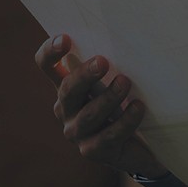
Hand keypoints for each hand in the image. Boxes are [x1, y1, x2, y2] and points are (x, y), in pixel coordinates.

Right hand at [33, 33, 167, 178]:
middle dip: (84, 75)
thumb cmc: (123, 106)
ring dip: (108, 98)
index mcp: (66, 87)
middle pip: (67, 90)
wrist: (139, 147)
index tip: (65, 39)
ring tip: (125, 83)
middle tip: (103, 61)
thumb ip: (107, 66)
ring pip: (89, 114)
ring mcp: (77, 133)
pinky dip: (125, 121)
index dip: (50, 52)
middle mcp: (65, 110)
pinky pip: (109, 135)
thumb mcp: (112, 82)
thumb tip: (121, 35)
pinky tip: (138, 108)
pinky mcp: (93, 151)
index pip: (47, 66)